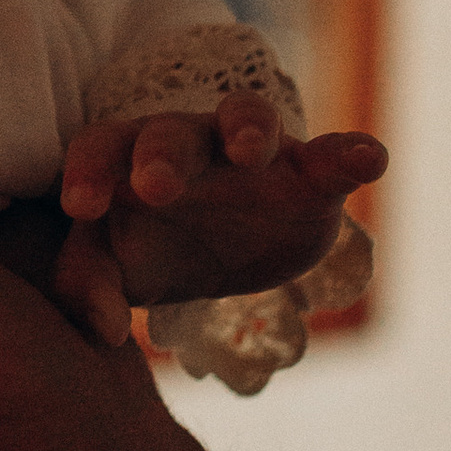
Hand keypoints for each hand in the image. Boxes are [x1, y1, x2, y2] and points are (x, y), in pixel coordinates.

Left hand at [62, 95, 385, 315]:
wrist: (225, 249)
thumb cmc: (153, 245)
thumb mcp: (118, 267)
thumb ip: (91, 286)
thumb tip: (102, 331)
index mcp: (129, 162)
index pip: (100, 149)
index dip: (88, 170)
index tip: (81, 206)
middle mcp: (188, 145)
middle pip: (169, 133)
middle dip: (162, 155)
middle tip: (155, 186)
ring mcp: (253, 155)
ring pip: (248, 119)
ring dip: (248, 129)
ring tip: (251, 152)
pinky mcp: (311, 174)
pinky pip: (334, 155)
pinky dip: (352, 153)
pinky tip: (369, 159)